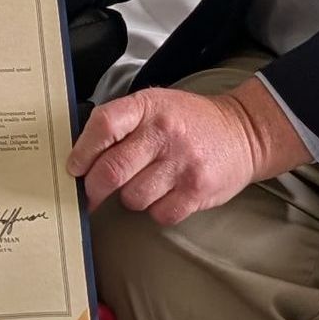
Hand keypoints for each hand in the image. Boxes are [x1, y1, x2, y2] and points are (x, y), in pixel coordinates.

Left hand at [67, 78, 309, 225]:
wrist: (243, 132)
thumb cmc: (190, 122)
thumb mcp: (155, 105)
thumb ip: (121, 123)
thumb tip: (81, 157)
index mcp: (148, 107)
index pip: (103, 126)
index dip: (82, 151)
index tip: (75, 167)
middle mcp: (164, 133)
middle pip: (111, 170)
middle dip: (94, 188)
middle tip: (93, 193)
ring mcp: (182, 163)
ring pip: (132, 197)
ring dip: (130, 198)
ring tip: (144, 184)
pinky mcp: (197, 191)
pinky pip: (158, 214)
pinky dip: (156, 210)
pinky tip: (165, 194)